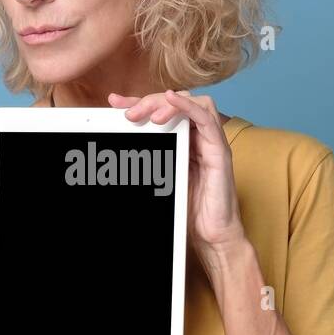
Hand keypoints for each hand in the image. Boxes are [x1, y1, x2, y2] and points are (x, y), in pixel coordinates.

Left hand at [108, 89, 247, 265]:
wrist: (212, 236)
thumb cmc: (189, 211)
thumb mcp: (159, 181)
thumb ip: (147, 162)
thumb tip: (118, 151)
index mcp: (182, 142)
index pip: (161, 111)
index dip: (137, 103)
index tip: (114, 104)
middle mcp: (197, 138)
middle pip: (175, 102)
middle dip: (148, 102)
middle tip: (127, 113)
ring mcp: (210, 142)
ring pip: (193, 102)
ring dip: (166, 103)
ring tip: (147, 115)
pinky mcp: (219, 150)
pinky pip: (207, 118)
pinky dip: (188, 105)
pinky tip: (171, 98)